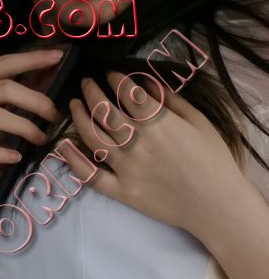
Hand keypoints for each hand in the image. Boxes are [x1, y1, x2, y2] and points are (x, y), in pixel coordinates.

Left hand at [65, 72, 244, 242]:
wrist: (214, 204)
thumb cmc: (213, 161)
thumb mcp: (200, 122)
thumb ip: (172, 101)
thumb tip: (147, 84)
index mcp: (158, 122)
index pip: (127, 92)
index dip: (115, 78)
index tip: (110, 73)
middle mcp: (137, 142)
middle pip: (104, 110)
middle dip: (91, 91)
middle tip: (86, 83)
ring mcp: (127, 169)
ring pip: (93, 138)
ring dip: (79, 117)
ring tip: (74, 105)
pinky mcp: (122, 192)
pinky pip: (91, 176)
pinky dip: (73, 161)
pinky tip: (63, 147)